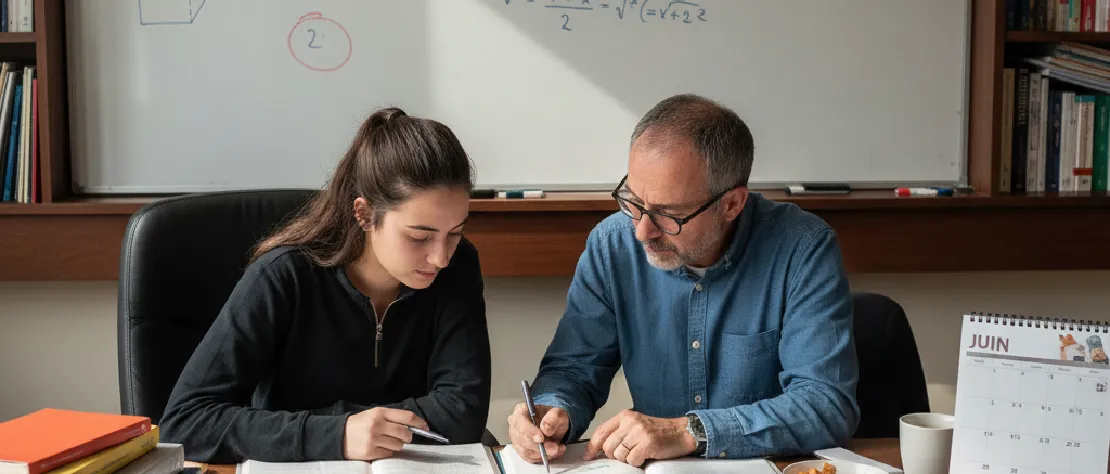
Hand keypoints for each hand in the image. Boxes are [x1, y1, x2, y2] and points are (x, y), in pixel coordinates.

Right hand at [343, 407, 427, 460]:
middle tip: (403, 437)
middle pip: (405, 433)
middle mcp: (377, 425)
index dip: (419, 422)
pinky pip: (389, 454)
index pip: (407, 417)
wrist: (338, 435)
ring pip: (398, 445)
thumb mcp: (374, 414)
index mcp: (380, 413)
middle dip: (408, 436)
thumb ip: (392, 417)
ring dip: (396, 445)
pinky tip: (379, 447)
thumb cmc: (359, 424)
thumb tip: (412, 425)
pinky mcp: (370, 452)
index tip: (425, 427)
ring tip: (386, 441)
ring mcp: (374, 439)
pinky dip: (387, 452)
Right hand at [507, 403, 569, 463]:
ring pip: (525, 451)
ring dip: (542, 454)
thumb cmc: (552, 418)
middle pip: (522, 439)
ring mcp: (516, 439)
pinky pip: (529, 458)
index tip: (541, 439)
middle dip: (539, 446)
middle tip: (554, 448)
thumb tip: (546, 428)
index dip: (530, 432)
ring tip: (557, 450)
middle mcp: (515, 425)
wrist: (553, 425)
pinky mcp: (521, 450)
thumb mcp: (558, 413)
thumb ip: (553, 418)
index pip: (520, 422)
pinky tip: (552, 454)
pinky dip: (541, 458)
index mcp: (521, 411)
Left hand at [582, 410, 696, 466]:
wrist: (682, 432)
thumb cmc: (659, 431)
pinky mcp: (647, 443)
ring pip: (618, 455)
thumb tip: (600, 449)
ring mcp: (638, 432)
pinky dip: (637, 462)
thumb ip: (619, 432)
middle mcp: (630, 422)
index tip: (588, 456)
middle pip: (607, 446)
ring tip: (638, 453)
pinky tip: (645, 456)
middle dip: (614, 455)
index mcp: (624, 416)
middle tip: (627, 454)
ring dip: (627, 459)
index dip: (592, 446)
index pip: (601, 431)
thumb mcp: (636, 425)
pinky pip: (631, 460)